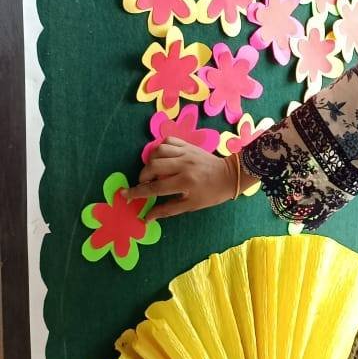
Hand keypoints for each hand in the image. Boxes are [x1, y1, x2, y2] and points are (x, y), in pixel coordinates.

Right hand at [125, 138, 253, 220]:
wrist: (230, 175)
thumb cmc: (210, 194)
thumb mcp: (190, 206)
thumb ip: (167, 210)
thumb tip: (146, 218)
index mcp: (185, 182)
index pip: (155, 187)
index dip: (138, 192)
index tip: (125, 195)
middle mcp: (184, 165)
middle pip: (153, 166)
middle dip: (143, 176)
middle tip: (145, 183)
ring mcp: (186, 152)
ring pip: (158, 151)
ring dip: (150, 161)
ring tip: (153, 171)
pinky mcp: (188, 144)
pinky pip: (168, 141)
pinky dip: (160, 148)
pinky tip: (162, 157)